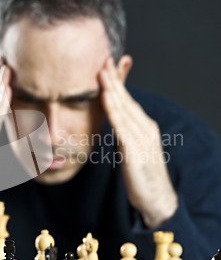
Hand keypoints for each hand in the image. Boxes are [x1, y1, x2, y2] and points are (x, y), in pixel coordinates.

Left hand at [99, 57, 177, 227]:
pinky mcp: (135, 150)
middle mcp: (145, 128)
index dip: (116, 83)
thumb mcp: (133, 150)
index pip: (128, 101)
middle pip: (126, 100)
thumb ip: (125, 134)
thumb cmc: (142, 177)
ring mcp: (141, 138)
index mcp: (145, 127)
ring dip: (112, 88)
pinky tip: (107, 96)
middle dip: (114, 79)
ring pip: (124, 109)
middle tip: (103, 60)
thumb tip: (114, 123)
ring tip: (102, 71)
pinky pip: (122, 125)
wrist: (157, 199)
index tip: (106, 67)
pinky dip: (114, 109)